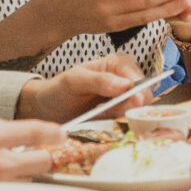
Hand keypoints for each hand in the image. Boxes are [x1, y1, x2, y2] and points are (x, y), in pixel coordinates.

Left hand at [18, 54, 154, 122]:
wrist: (48, 109)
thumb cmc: (59, 89)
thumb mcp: (74, 81)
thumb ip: (98, 80)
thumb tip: (124, 85)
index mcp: (118, 64)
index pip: (138, 79)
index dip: (139, 92)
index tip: (135, 103)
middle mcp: (126, 80)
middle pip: (142, 98)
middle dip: (128, 109)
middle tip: (104, 112)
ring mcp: (124, 101)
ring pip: (136, 114)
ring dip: (119, 118)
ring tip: (97, 115)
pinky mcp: (119, 117)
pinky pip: (127, 124)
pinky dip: (116, 126)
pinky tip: (100, 123)